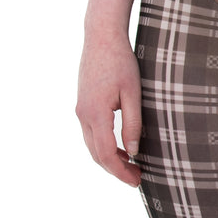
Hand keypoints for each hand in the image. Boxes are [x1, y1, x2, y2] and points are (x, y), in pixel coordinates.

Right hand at [76, 34, 143, 187]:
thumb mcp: (133, 94)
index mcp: (96, 113)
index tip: (136, 180)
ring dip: (110, 160)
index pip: (106, 154)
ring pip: (92, 146)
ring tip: (131, 166)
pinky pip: (91, 134)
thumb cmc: (121, 62)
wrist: (101, 37)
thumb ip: (132, 124)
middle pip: (97, 155)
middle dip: (116, 170)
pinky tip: (121, 149)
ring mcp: (80, 110)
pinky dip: (104, 147)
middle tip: (137, 178)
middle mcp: (83, 114)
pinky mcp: (83, 105)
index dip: (121, 172)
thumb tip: (132, 152)